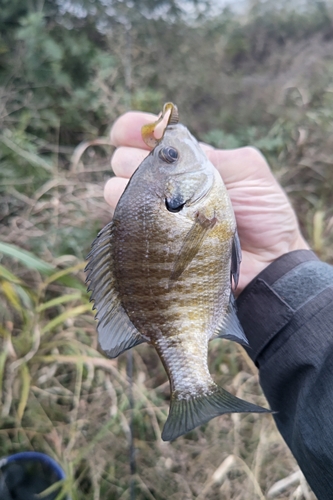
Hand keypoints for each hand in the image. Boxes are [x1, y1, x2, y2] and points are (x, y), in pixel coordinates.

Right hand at [105, 111, 308, 292]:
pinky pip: (123, 222)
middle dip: (129, 157)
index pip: (150, 140)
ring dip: (125, 185)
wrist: (267, 263)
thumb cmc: (265, 215)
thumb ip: (218, 156)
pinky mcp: (152, 240)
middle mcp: (167, 186)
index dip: (134, 130)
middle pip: (124, 160)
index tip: (126, 130)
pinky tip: (143, 214)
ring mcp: (156, 214)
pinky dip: (125, 212)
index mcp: (188, 164)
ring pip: (116, 188)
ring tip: (153, 197)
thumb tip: (178, 148)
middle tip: (150, 168)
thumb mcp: (251, 174)